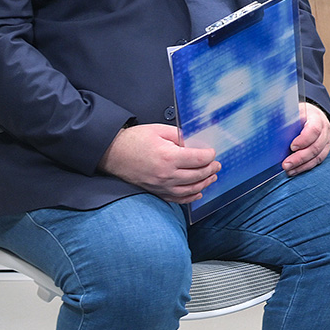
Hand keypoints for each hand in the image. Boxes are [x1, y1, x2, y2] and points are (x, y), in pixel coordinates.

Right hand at [99, 124, 218, 202]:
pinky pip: (177, 199)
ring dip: (204, 183)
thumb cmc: (134, 140)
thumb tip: (195, 143)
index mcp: (169, 157)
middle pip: (198, 176)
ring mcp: (160, 186)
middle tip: (216, 165)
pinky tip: (198, 193)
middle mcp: (166, 174)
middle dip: (211, 169)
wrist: (112, 152)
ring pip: (190, 189)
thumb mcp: (161, 130)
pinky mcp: (155, 191)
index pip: (199, 159)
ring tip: (212, 177)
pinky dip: (190, 197)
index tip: (212, 152)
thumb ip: (181, 136)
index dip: (210, 155)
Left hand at [282, 101, 329, 175]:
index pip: (314, 130)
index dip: (304, 140)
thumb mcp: (292, 111)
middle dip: (300, 157)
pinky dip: (305, 167)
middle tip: (286, 164)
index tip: (291, 147)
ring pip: (317, 156)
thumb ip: (282, 116)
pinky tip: (295, 170)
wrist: (312, 115)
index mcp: (317, 118)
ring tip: (288, 170)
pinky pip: (317, 161)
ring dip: (302, 165)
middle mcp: (325, 130)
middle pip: (316, 146)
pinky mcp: (325, 149)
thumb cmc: (300, 114)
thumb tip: (266, 123)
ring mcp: (326, 140)